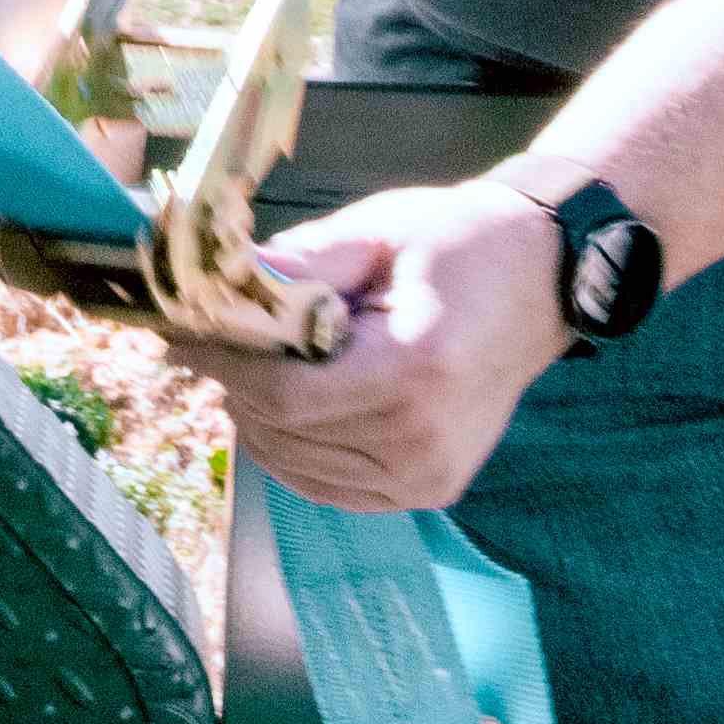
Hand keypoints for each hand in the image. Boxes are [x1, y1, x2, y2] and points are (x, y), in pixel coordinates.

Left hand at [169, 180, 569, 512]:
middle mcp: (423, 438)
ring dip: (260, 423)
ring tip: (251, 372)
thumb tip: (212, 286)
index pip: (283, 394)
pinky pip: (331, 486)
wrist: (541, 279)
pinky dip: (295, 452)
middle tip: (209, 347)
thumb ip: (296, 266)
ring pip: (299, 467)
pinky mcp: (429, 489)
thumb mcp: (376, 234)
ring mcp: (429, 475)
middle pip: (284, 435)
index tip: (182, 338)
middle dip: (234, 388)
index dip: (223, 367)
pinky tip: (287, 410)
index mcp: (413, 369)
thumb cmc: (459, 244)